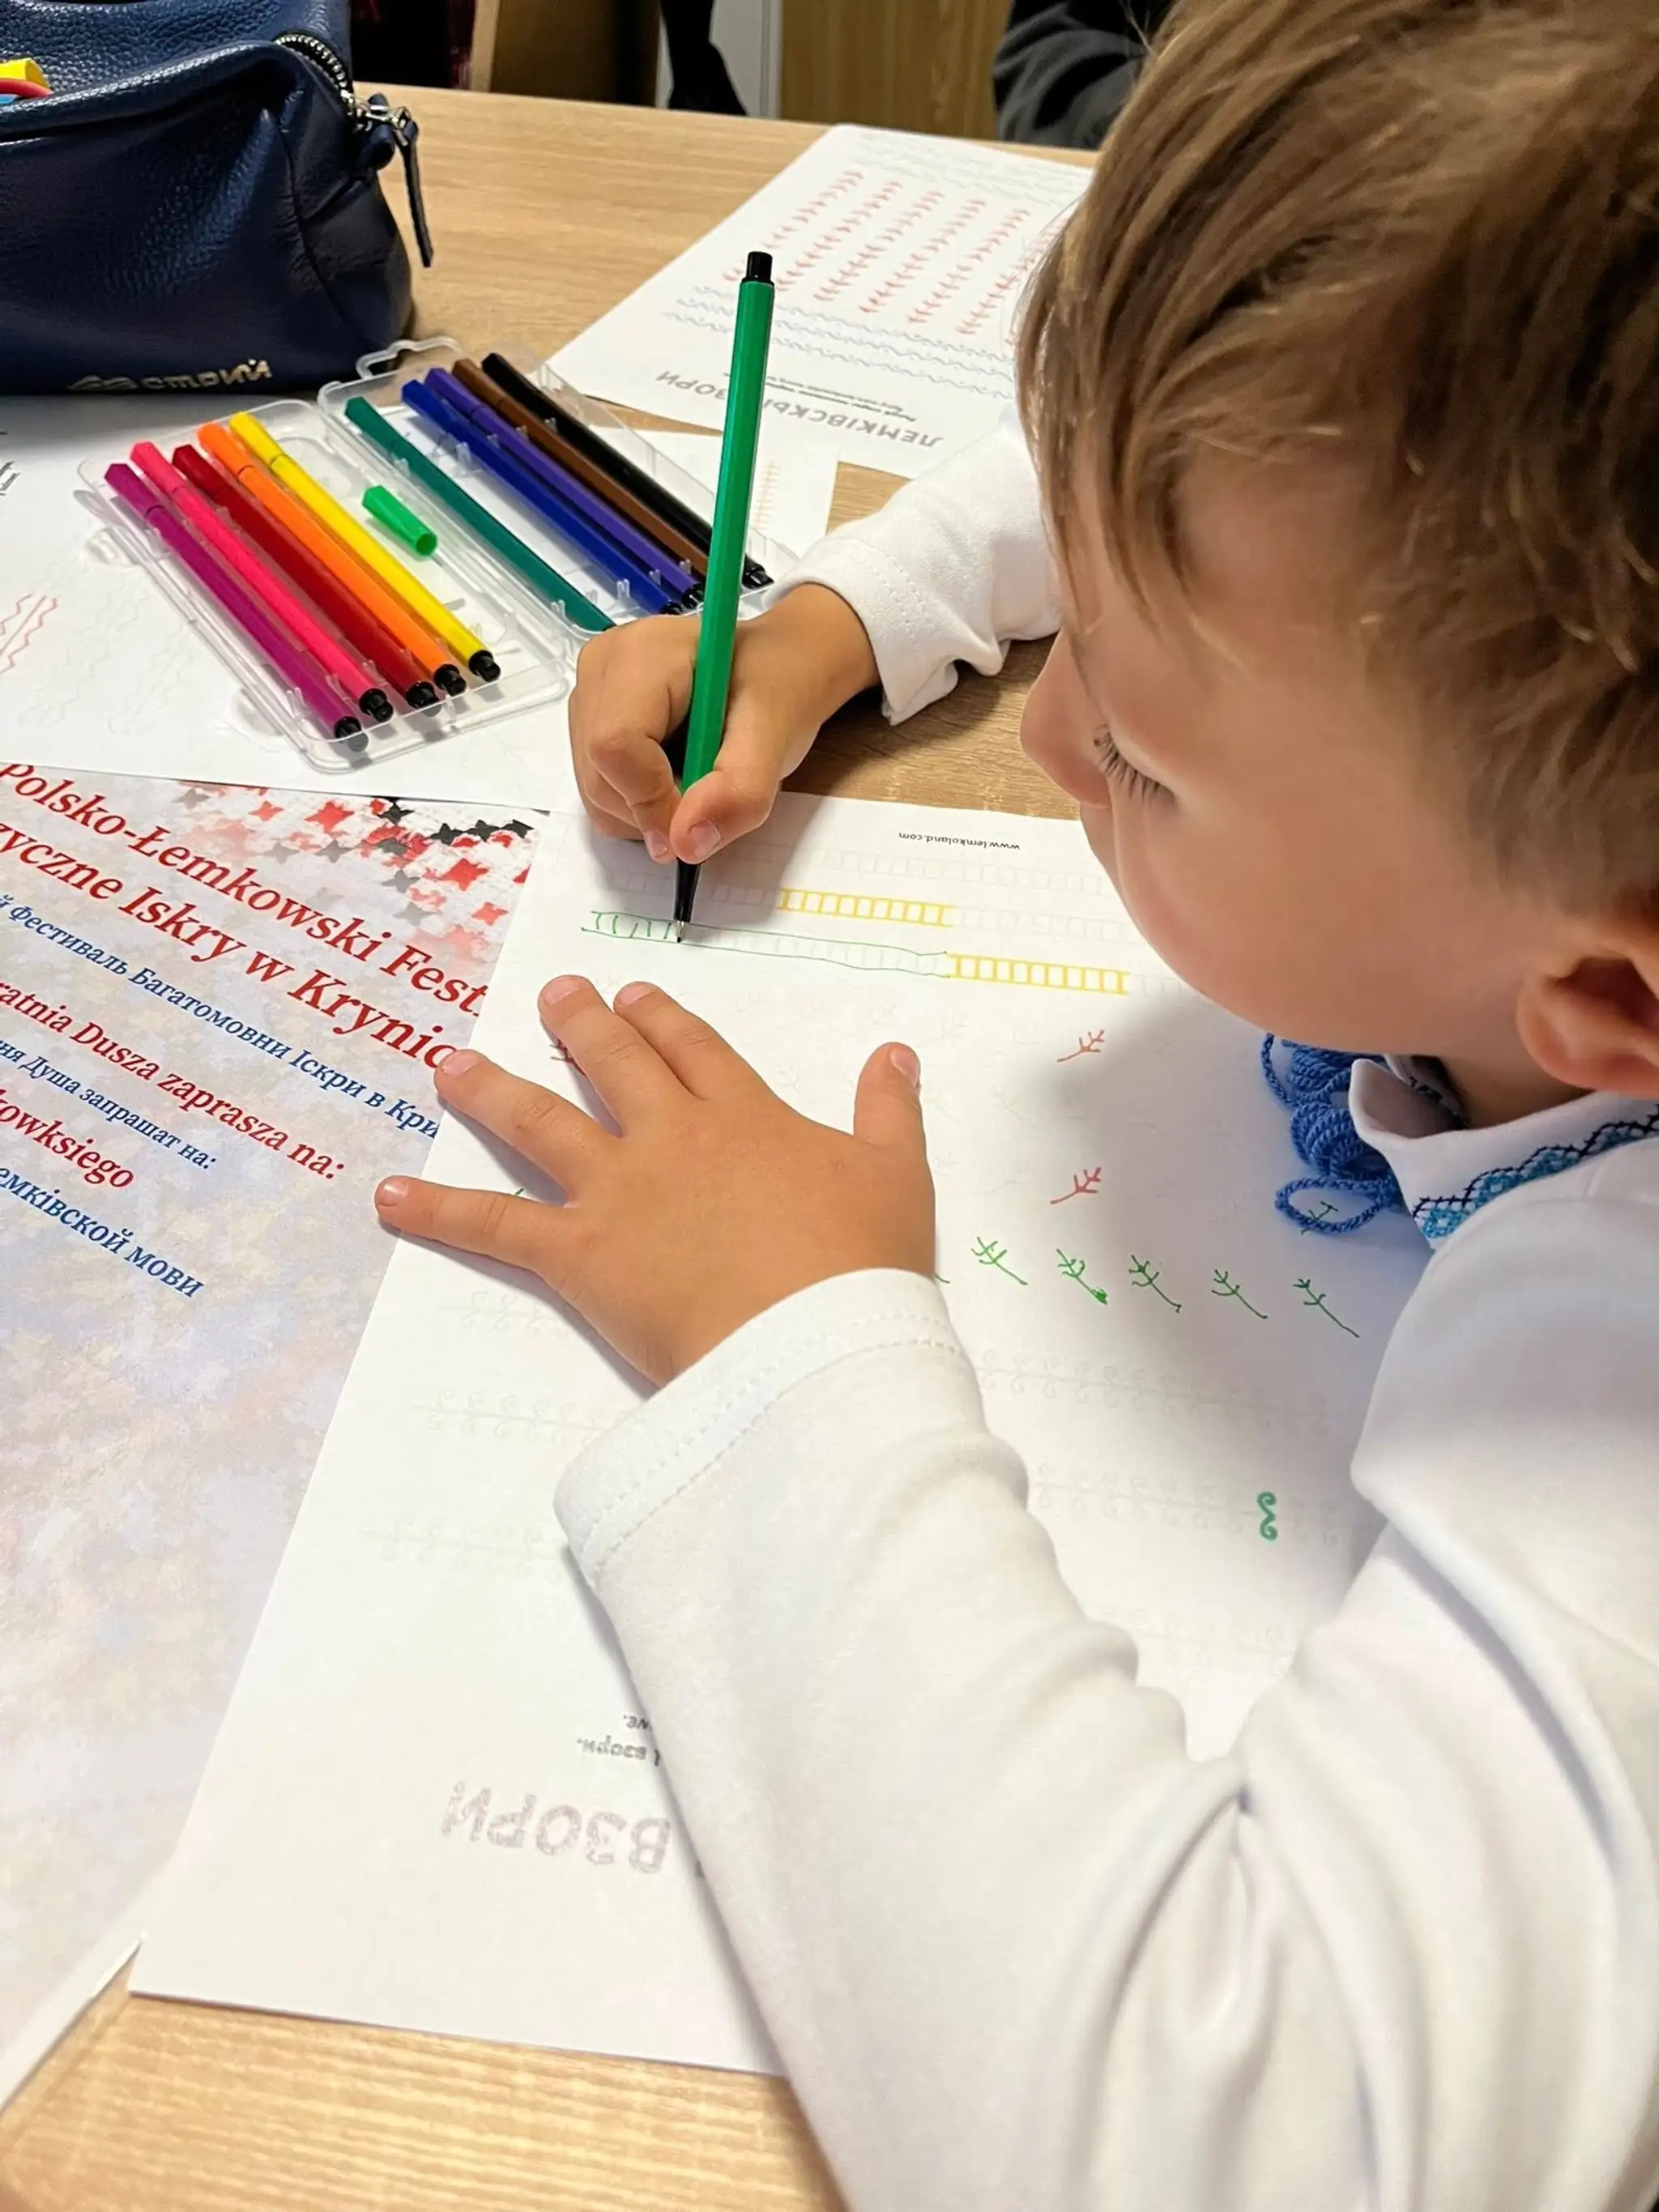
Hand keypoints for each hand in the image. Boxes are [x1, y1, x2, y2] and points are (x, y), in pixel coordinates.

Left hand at [373, 977, 933, 1384]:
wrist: (816, 1340)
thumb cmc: (863, 1263)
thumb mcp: (896, 1177)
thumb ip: (889, 1110)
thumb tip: (893, 1053)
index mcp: (746, 1116)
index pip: (695, 1050)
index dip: (661, 1020)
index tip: (633, 997)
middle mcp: (671, 1136)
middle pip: (614, 1065)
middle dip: (578, 1026)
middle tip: (550, 998)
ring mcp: (619, 1190)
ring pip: (540, 1122)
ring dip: (490, 1090)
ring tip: (450, 1065)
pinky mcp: (579, 1254)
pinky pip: (495, 1225)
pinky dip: (438, 1210)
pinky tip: (389, 1196)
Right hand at [569, 583, 878, 866]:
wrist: (777, 665)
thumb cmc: (779, 685)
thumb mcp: (778, 733)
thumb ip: (739, 790)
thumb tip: (686, 844)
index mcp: (639, 654)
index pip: (614, 746)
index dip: (651, 800)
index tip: (699, 819)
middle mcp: (599, 670)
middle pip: (600, 778)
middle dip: (657, 811)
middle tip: (713, 788)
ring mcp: (587, 698)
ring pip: (596, 795)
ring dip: (650, 813)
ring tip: (698, 773)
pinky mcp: (587, 726)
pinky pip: (599, 796)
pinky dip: (640, 808)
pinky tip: (675, 773)